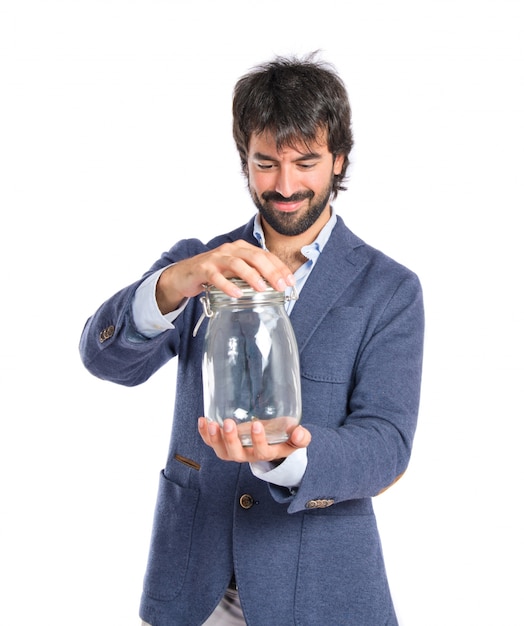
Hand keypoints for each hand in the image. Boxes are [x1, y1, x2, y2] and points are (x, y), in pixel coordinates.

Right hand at [156, 240, 295, 313]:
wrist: (185, 274)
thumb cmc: (215, 273)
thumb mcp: (236, 271)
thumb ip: (253, 275)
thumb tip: (277, 287)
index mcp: (242, 248)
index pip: (266, 255)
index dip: (280, 268)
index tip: (291, 282)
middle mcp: (231, 249)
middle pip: (255, 257)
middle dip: (271, 271)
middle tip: (281, 287)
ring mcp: (216, 258)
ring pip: (237, 263)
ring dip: (252, 276)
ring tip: (262, 289)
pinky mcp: (203, 269)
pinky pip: (216, 276)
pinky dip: (227, 285)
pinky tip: (237, 295)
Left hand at [198, 417, 310, 462]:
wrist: (270, 440)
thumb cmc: (283, 436)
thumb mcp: (295, 438)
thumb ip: (301, 437)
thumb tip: (299, 433)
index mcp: (267, 453)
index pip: (262, 452)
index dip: (258, 441)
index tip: (257, 425)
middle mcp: (248, 455)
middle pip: (237, 454)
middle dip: (231, 440)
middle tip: (229, 423)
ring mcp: (234, 451)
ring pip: (221, 451)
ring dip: (214, 439)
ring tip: (211, 424)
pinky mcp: (223, 444)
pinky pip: (211, 443)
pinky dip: (204, 434)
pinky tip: (202, 420)